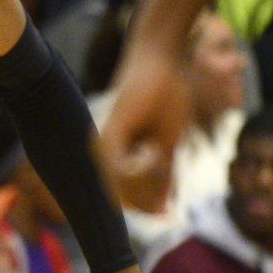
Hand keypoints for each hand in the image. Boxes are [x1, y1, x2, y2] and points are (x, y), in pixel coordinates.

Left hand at [97, 43, 188, 213]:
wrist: (160, 61)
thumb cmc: (167, 97)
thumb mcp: (169, 144)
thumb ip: (165, 176)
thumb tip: (166, 209)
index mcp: (117, 158)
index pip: (129, 200)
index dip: (148, 209)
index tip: (168, 212)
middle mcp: (104, 154)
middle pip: (126, 199)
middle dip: (149, 197)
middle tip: (165, 168)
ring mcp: (103, 146)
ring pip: (123, 188)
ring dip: (147, 181)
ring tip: (160, 152)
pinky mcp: (107, 134)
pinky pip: (120, 172)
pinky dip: (141, 170)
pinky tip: (154, 150)